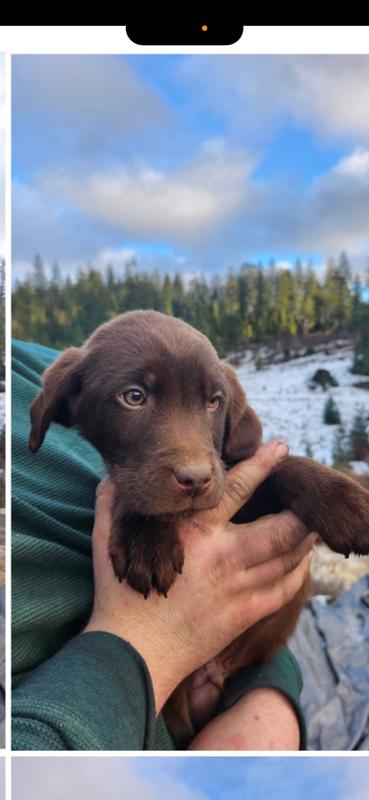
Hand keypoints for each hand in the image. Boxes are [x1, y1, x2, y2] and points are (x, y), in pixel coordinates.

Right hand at [84, 440, 314, 711]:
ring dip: (304, 540)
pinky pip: (284, 591)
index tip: (280, 449)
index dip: (263, 465)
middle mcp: (224, 555)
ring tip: (310, 525)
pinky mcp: (244, 615)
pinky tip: (302, 563)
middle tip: (306, 497)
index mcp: (194, 530)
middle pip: (281, 528)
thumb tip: (112, 479)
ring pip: (288, 558)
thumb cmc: (119, 595)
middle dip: (300, 510)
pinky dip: (299, 574)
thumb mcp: (110, 540)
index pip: (239, 488)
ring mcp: (238, 587)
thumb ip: (111, 504)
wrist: (133, 652)